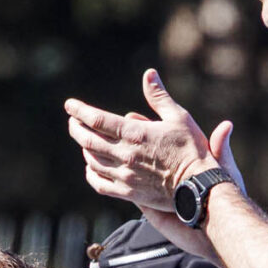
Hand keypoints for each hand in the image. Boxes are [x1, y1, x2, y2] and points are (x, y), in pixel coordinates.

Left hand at [64, 71, 237, 258]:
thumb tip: (148, 73)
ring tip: (84, 141)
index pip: (98, 120)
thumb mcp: (178, 116)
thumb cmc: (191, 148)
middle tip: (73, 122)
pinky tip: (91, 167)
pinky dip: (91, 173)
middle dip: (76, 129)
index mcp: (135, 134)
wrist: (198, 186)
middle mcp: (125, 155)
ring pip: (92, 161)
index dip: (80, 111)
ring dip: (85, 149)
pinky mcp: (127, 193)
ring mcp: (124, 176)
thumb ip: (158, 96)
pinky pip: (99, 184)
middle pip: (89, 140)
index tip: (70, 105)